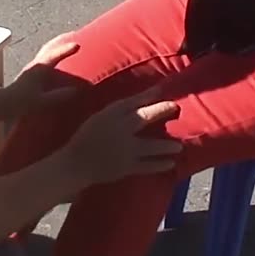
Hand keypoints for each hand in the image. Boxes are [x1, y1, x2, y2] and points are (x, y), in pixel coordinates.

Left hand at [0, 33, 80, 119]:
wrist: (1, 104)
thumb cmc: (20, 102)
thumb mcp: (41, 102)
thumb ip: (58, 96)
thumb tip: (75, 91)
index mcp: (38, 69)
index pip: (54, 55)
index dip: (66, 50)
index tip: (78, 45)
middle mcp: (35, 64)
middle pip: (49, 47)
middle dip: (62, 42)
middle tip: (74, 37)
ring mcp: (32, 68)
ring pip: (46, 52)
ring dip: (57, 48)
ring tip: (68, 47)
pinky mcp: (30, 73)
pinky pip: (45, 58)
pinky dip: (54, 55)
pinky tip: (57, 63)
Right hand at [65, 89, 180, 184]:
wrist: (75, 164)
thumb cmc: (85, 138)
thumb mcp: (98, 118)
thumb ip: (117, 112)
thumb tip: (138, 106)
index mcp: (109, 116)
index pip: (131, 102)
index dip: (147, 94)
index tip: (161, 89)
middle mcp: (118, 130)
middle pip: (143, 117)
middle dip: (160, 110)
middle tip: (175, 107)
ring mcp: (124, 149)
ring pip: (151, 145)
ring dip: (167, 145)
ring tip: (179, 147)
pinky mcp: (126, 167)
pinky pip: (147, 165)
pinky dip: (160, 164)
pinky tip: (171, 163)